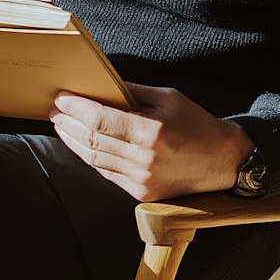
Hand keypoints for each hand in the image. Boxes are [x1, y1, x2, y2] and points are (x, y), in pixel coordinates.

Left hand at [49, 83, 254, 201]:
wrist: (224, 163)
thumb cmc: (197, 124)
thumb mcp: (168, 98)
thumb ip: (132, 91)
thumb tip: (101, 85)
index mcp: (151, 132)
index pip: (101, 120)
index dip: (76, 108)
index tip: (61, 98)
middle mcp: (144, 159)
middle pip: (93, 140)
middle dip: (69, 123)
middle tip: (54, 111)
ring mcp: (142, 180)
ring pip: (96, 159)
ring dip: (74, 142)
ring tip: (62, 126)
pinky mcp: (142, 194)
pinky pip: (107, 174)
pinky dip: (91, 158)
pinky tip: (81, 145)